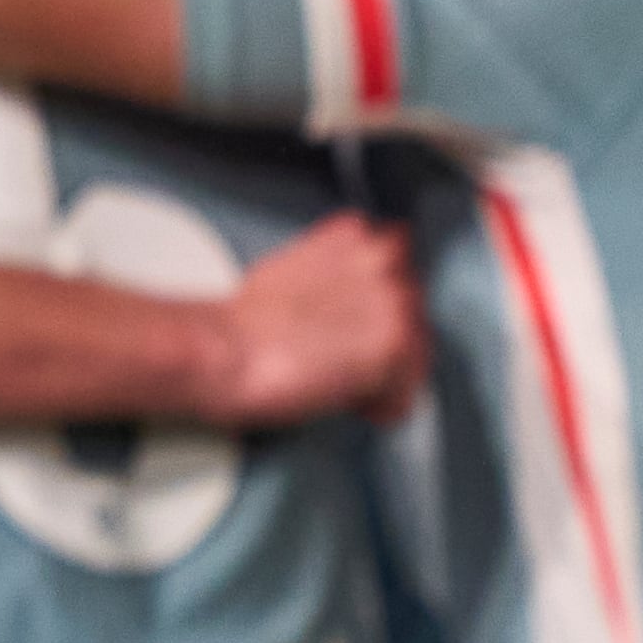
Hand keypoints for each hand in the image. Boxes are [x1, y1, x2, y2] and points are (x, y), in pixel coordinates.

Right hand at [206, 214, 425, 428]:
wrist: (225, 350)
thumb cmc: (243, 324)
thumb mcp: (292, 271)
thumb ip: (333, 274)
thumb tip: (345, 306)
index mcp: (353, 236)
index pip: (398, 268)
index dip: (377, 307)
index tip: (361, 326)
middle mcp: (381, 259)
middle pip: (413, 313)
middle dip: (387, 343)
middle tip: (350, 364)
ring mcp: (392, 300)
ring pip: (417, 352)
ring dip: (388, 376)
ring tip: (347, 387)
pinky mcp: (394, 344)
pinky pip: (409, 390)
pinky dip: (385, 406)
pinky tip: (355, 404)